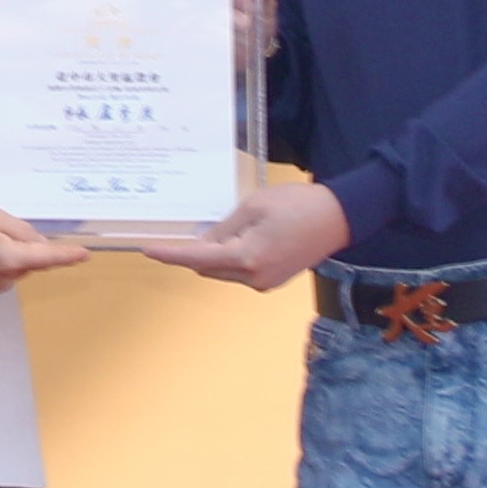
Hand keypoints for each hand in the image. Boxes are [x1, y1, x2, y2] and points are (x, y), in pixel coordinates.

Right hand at [0, 202, 90, 299]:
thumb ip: (21, 230)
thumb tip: (39, 242)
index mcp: (7, 259)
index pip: (46, 257)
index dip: (66, 255)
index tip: (83, 255)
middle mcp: (2, 280)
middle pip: (28, 262)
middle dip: (21, 247)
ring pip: (14, 270)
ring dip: (6, 257)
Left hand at [140, 178, 355, 288]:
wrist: (339, 217)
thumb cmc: (298, 204)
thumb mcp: (253, 207)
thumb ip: (223, 229)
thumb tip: (201, 244)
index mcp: (247, 257)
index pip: (197, 257)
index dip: (170, 254)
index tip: (148, 250)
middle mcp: (253, 277)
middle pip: (207, 268)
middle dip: (195, 251)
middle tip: (193, 226)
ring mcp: (264, 283)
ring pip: (222, 271)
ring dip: (216, 254)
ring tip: (235, 226)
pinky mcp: (272, 281)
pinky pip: (239, 272)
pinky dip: (232, 258)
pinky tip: (244, 237)